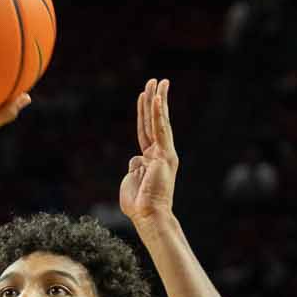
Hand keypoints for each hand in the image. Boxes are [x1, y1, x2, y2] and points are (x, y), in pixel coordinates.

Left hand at [119, 77, 179, 231]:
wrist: (149, 215)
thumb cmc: (138, 204)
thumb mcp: (131, 180)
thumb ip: (135, 166)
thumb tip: (136, 158)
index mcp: (152, 159)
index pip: (146, 130)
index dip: (144, 112)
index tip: (144, 95)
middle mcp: (161, 154)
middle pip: (155, 122)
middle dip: (155, 100)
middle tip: (156, 80)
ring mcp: (164, 154)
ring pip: (160, 122)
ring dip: (158, 100)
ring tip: (159, 82)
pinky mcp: (165, 156)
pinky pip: (160, 130)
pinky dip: (158, 114)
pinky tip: (157, 98)